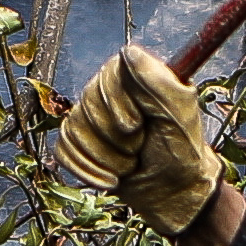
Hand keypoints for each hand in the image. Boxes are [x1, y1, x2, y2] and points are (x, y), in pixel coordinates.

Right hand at [50, 43, 231, 245]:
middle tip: (139, 148)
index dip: (116, 105)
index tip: (136, 127)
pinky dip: (87, 170)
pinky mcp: (81, 142)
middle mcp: (111, 93)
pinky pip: (63, 150)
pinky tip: (111, 180)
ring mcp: (93, 118)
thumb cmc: (182, 152)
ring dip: (105, 158)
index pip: (107, 75)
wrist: (174, 194)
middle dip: (115, 138)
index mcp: (136, 77)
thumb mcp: (179, 115)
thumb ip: (157, 80)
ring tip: (130, 165)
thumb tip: (128, 52)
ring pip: (74, 129)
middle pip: (87, 104)